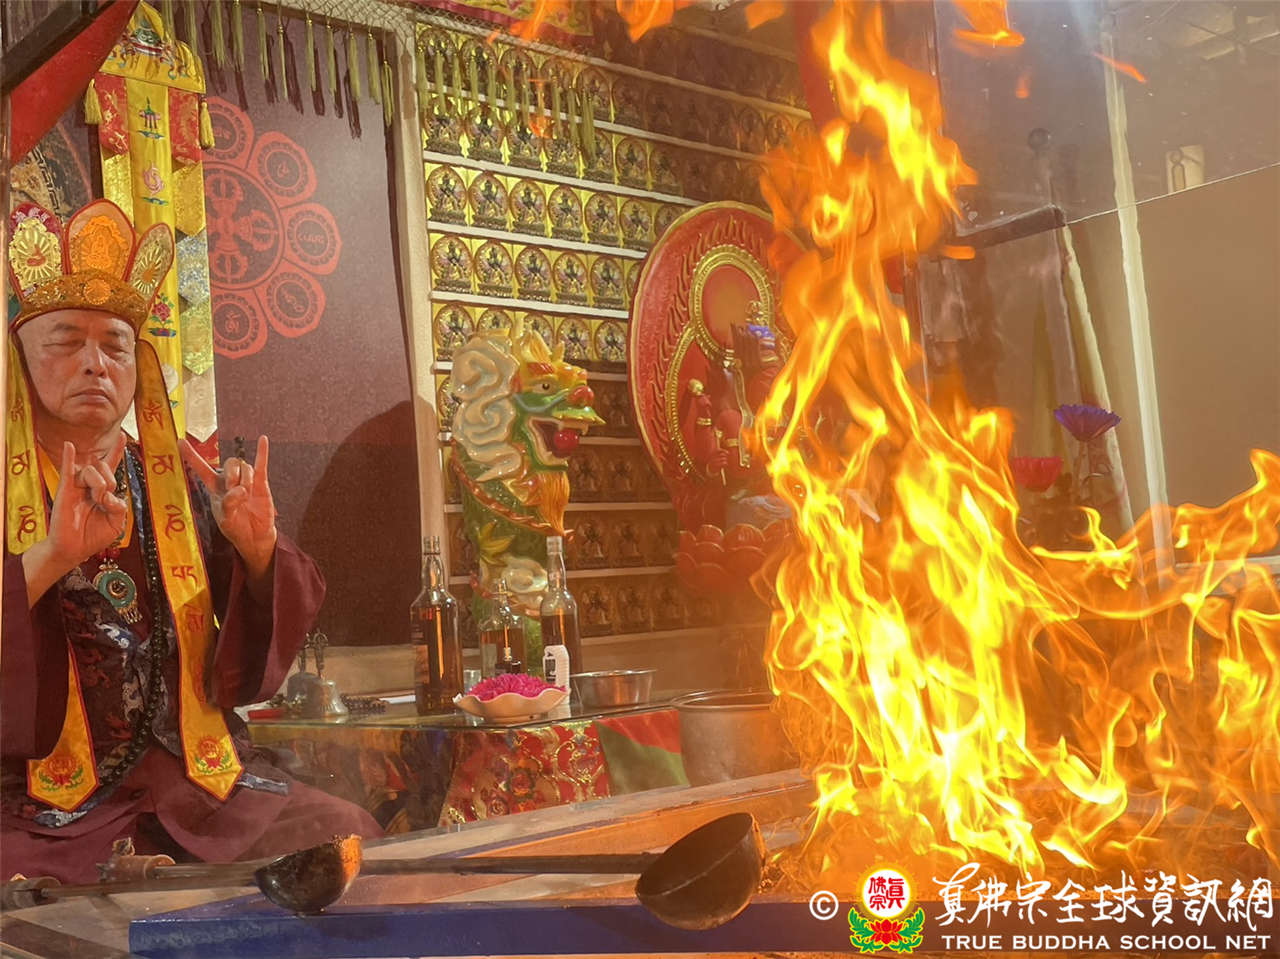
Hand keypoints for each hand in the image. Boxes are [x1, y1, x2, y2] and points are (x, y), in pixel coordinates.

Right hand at [44, 435, 128, 567]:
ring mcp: (77, 487)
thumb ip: (119, 506)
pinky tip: (69, 446)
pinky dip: (68, 457)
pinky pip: (67, 470)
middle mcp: (90, 485)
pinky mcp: (65, 491)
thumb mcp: (116, 523)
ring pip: (91, 470)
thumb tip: (110, 494)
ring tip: (96, 499)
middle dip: (110, 480)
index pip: (111, 466)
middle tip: (105, 499)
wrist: (73, 549)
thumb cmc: (93, 536)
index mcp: (104, 491)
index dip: (117, 451)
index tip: (122, 435)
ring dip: (99, 483)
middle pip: (104, 467)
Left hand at [180, 435, 277, 577]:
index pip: (201, 468)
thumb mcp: (225, 519)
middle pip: (229, 463)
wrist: (254, 537)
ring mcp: (246, 480)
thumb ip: (229, 504)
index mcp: (215, 487)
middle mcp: (229, 480)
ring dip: (245, 479)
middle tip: (235, 491)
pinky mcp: (261, 483)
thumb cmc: (235, 528)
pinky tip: (263, 439)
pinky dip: (262, 451)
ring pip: (245, 466)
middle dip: (232, 475)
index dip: (190, 455)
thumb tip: (241, 490)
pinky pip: (261, 464)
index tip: (179, 441)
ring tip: (247, 494)